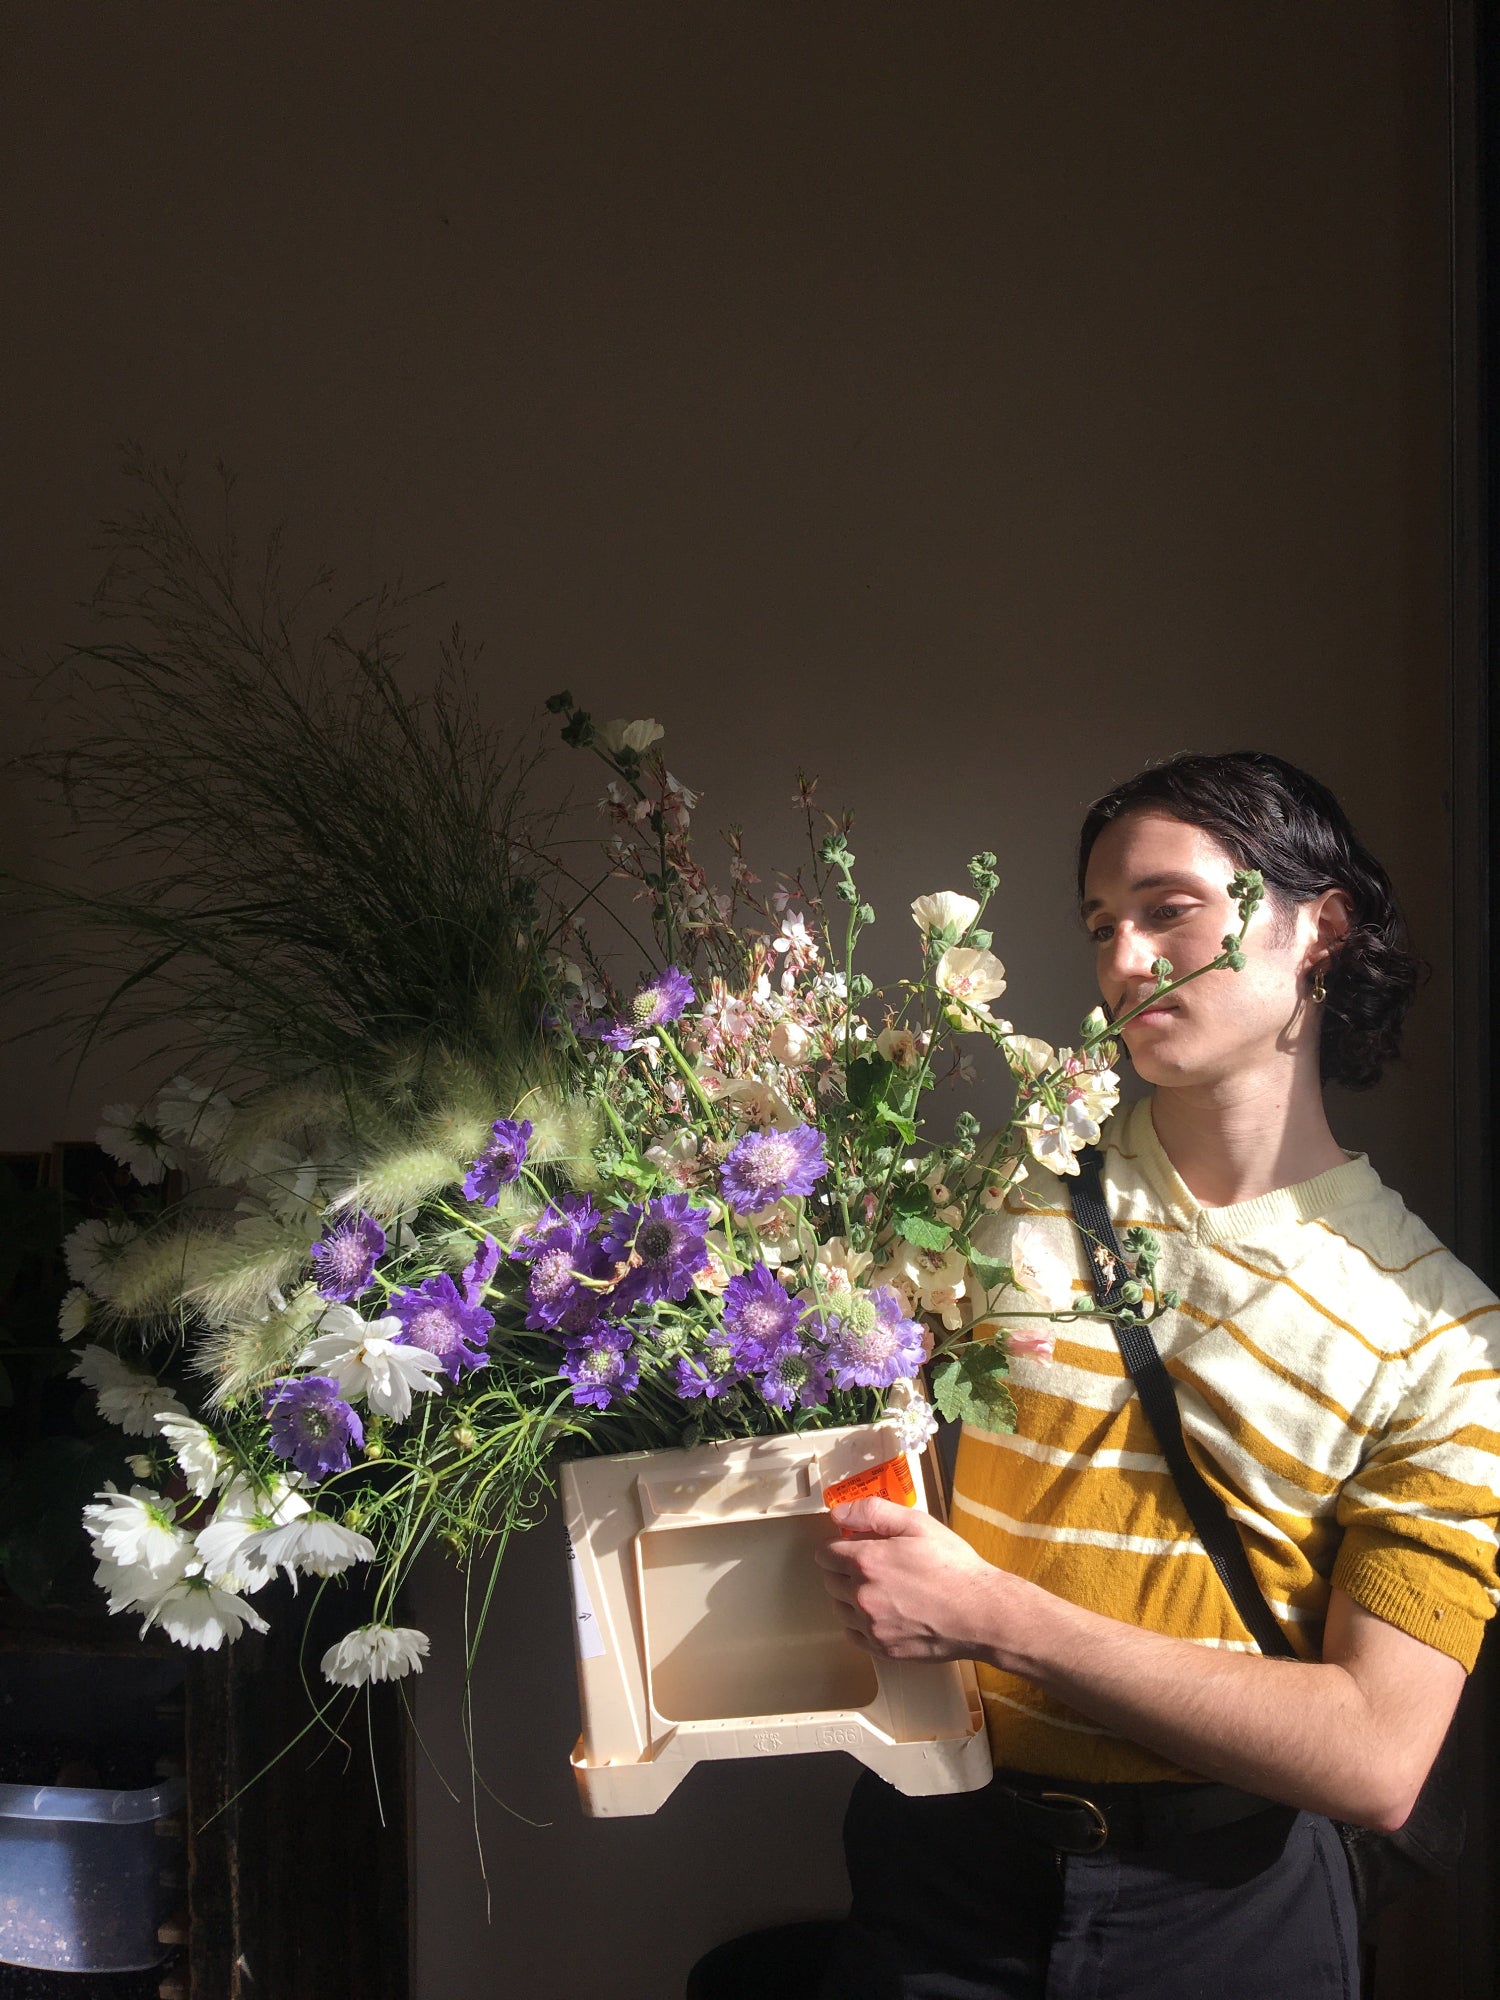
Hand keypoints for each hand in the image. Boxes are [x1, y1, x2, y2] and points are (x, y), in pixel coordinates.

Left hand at [814, 1496, 1006, 1661]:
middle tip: (872, 1566)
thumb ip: (873, 1512)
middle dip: (843, 1570)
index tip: (853, 1546)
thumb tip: (838, 1513)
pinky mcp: (882, 1649)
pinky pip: (852, 1634)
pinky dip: (860, 1623)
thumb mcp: (918, 1524)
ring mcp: (871, 1626)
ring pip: (839, 1608)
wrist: (980, 1614)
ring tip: (881, 1589)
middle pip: (829, 1580)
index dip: (837, 1546)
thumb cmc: (953, 1567)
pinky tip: (883, 1613)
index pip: (824, 1554)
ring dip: (850, 1597)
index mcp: (867, 1562)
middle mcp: (862, 1596)